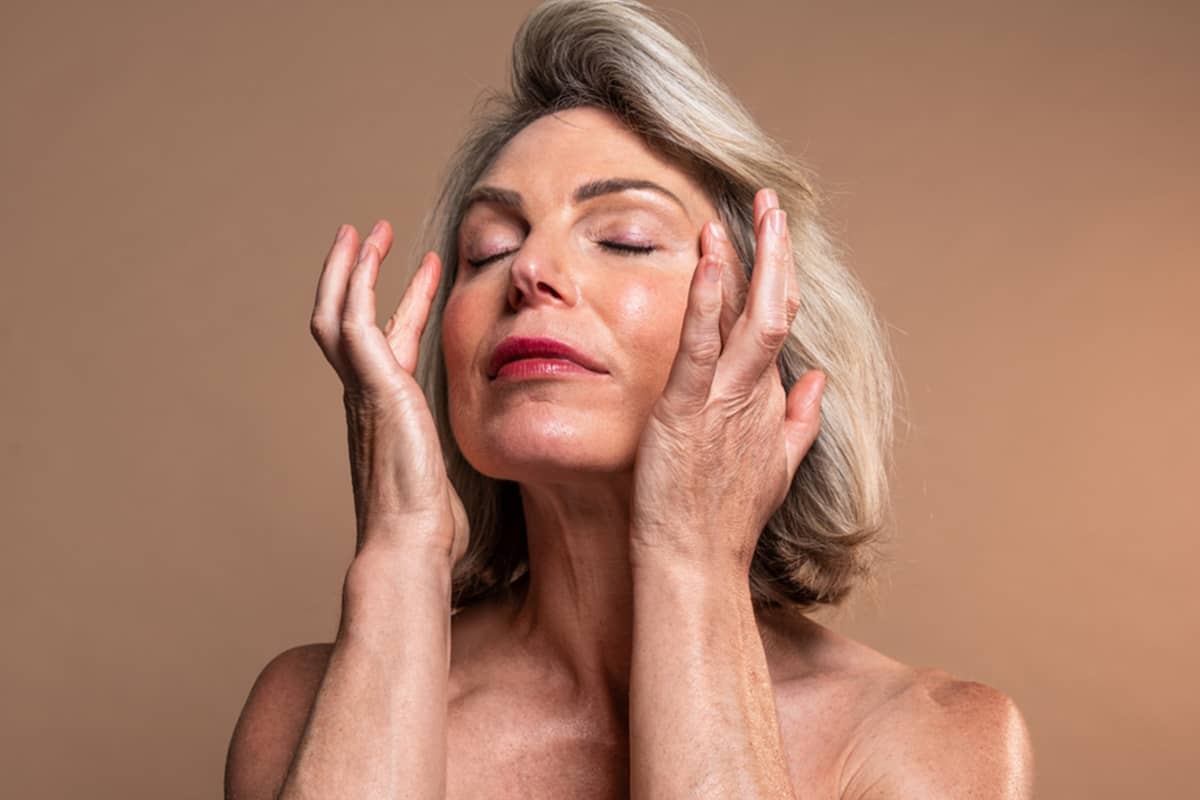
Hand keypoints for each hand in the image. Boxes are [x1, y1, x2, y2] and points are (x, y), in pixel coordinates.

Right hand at [310, 220, 468, 567]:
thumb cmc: (433, 529)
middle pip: (348, 322)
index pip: (389, 345)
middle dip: (359, 276)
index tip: (428, 273)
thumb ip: (468, 452)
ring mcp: (363, 392)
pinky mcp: (372, 386)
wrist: (411, 546)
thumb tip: (508, 454)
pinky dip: (358, 282)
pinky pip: (354, 320)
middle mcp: (366, 398)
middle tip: (372, 237)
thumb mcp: (457, 476)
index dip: (405, 305)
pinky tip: (371, 251)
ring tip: (366, 230)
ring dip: (351, 269)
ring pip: (339, 313)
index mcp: (387, 414)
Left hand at [629, 189, 825, 574]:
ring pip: (750, 319)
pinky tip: (707, 259)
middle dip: (776, 252)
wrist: (696, 563)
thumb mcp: (776, 466)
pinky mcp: (686, 411)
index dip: (779, 276)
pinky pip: (700, 348)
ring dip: (751, 261)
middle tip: (770, 202)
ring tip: (748, 210)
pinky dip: (706, 301)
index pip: (778, 324)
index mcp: (769, 401)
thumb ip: (800, 418)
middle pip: (776, 309)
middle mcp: (755, 394)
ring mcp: (724, 401)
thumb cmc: (724, 519)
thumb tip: (820, 379)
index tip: (772, 235)